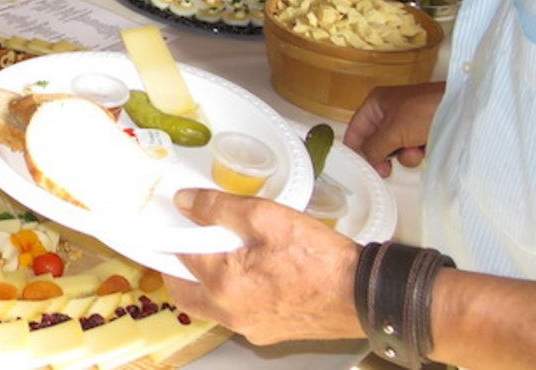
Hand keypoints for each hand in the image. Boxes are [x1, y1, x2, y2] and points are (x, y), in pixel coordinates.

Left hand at [167, 189, 361, 344]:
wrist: (362, 295)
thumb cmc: (318, 257)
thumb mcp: (266, 216)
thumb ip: (218, 208)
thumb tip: (184, 202)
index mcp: (222, 284)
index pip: (178, 256)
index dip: (174, 233)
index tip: (174, 219)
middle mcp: (230, 314)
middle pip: (184, 293)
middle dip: (177, 268)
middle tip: (185, 243)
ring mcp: (250, 328)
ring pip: (209, 307)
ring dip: (204, 283)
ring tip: (219, 253)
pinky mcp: (269, 334)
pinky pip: (235, 315)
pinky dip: (230, 295)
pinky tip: (248, 273)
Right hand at [343, 81, 444, 177]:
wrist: (464, 111)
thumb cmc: (425, 112)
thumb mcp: (393, 131)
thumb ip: (374, 148)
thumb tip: (364, 160)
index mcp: (376, 104)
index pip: (356, 130)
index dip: (355, 149)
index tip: (356, 170)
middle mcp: (389, 113)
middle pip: (375, 142)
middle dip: (382, 156)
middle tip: (385, 171)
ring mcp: (407, 124)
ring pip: (394, 149)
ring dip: (403, 156)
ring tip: (415, 152)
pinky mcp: (423, 134)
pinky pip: (411, 150)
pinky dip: (416, 153)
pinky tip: (425, 150)